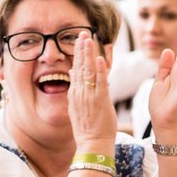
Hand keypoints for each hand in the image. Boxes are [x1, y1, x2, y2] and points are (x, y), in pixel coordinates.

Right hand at [66, 30, 116, 153]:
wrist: (92, 144)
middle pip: (80, 66)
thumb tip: (74, 75)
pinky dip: (101, 70)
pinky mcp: (100, 101)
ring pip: (88, 71)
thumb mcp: (76, 108)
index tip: (80, 41)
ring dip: (88, 54)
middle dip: (81, 48)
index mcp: (74, 94)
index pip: (76, 69)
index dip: (77, 54)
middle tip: (83, 33)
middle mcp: (80, 93)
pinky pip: (100, 82)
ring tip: (88, 39)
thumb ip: (77, 90)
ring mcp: (89, 96)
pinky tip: (100, 58)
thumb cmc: (88, 129)